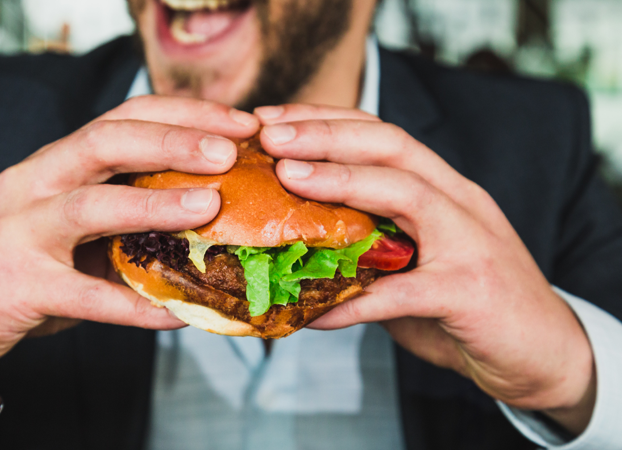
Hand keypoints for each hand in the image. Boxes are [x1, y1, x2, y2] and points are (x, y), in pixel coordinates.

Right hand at [0, 96, 258, 373]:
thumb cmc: (7, 263)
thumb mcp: (58, 224)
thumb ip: (114, 216)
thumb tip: (198, 221)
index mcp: (52, 164)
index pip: (121, 118)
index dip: (182, 115)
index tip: (237, 124)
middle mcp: (33, 184)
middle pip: (105, 141)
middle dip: (172, 140)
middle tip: (230, 149)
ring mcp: (19, 233)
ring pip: (89, 206)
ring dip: (154, 203)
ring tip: (209, 206)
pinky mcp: (16, 287)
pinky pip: (85, 297)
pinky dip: (134, 306)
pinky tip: (178, 314)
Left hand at [255, 104, 595, 434]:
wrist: (544, 354)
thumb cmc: (470, 305)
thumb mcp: (417, 262)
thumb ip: (371, 247)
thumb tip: (297, 244)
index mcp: (443, 189)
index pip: (382, 134)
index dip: (326, 120)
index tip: (272, 121)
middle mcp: (459, 202)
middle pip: (391, 145)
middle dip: (327, 133)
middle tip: (269, 135)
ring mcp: (470, 242)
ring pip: (405, 192)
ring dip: (341, 180)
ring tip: (287, 178)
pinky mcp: (471, 292)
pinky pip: (401, 292)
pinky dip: (354, 300)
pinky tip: (312, 312)